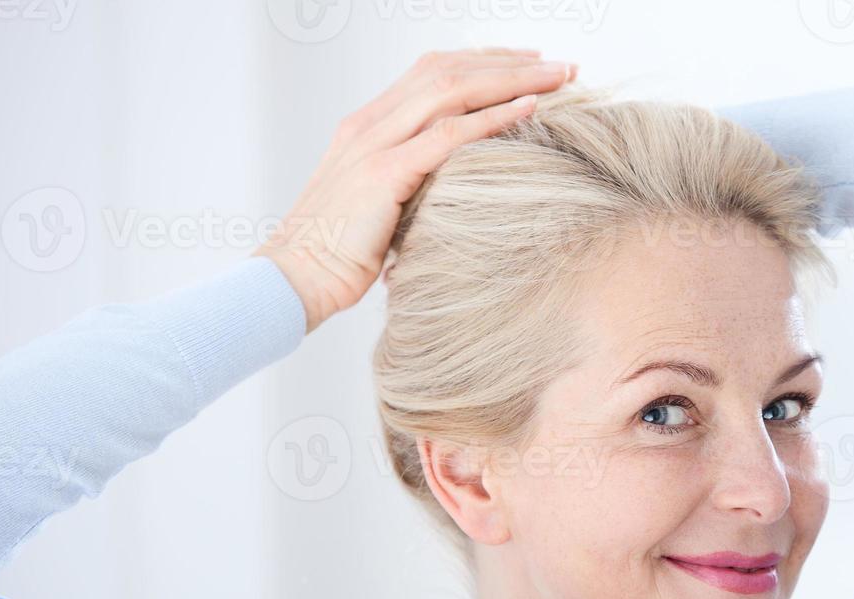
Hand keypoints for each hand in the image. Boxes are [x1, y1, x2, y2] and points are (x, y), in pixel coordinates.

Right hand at [254, 47, 577, 333]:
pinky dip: (493, 118)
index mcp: (366, 126)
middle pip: (447, 70)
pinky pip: (448, 135)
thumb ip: (410, 187)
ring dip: (512, 81)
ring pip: (452, 90)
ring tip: (559, 78)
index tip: (527, 67)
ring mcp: (374, 145)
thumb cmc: (336, 258)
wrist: (292, 281)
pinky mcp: (383, 174)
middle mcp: (369, 124)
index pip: (432, 72)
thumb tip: (454, 192)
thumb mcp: (378, 209)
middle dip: (508, 62)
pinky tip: (530, 110)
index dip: (483, 63)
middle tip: (560, 66)